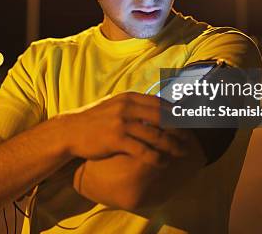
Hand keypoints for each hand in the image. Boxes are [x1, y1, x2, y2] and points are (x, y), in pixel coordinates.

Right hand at [59, 92, 186, 166]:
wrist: (70, 131)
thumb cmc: (94, 120)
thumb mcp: (114, 105)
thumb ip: (133, 105)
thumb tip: (155, 106)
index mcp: (128, 98)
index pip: (160, 103)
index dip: (177, 112)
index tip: (189, 121)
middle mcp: (127, 107)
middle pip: (163, 117)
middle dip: (180, 129)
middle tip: (190, 139)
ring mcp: (121, 123)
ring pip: (156, 135)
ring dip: (172, 145)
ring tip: (182, 153)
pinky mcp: (116, 139)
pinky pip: (143, 150)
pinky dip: (156, 157)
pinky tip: (163, 163)